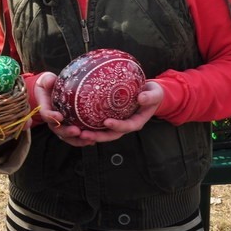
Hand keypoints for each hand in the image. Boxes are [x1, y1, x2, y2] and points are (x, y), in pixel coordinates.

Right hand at [32, 72, 93, 146]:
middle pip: (57, 129)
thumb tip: (51, 81)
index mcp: (45, 108)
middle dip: (66, 132)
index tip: (60, 117)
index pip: (46, 114)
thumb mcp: (47, 80)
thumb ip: (48, 81)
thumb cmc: (49, 84)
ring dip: (76, 140)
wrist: (50, 90)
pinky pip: (74, 137)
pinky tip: (92, 141)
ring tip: (88, 139)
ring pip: (66, 136)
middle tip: (76, 131)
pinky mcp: (68, 126)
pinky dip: (82, 140)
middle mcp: (52, 119)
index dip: (51, 117)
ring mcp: (60, 124)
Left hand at [34, 73, 163, 145]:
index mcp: (136, 122)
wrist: (149, 94)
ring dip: (90, 134)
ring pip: (102, 132)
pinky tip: (75, 122)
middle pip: (110, 134)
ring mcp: (117, 123)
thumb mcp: (155, 93)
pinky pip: (98, 124)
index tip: (107, 122)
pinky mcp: (110, 118)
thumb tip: (142, 97)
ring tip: (76, 132)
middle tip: (83, 134)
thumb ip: (150, 96)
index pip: (126, 127)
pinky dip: (88, 125)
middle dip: (97, 136)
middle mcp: (125, 125)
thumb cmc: (152, 94)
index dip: (117, 126)